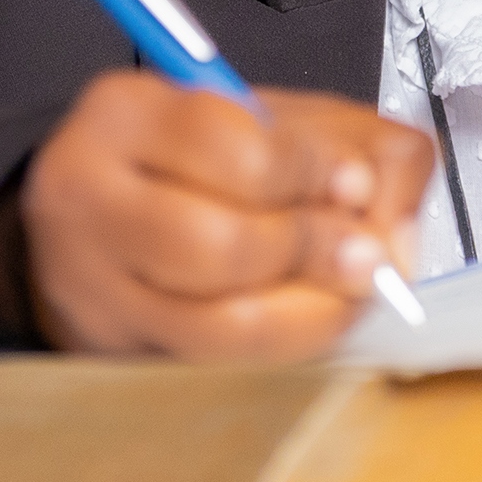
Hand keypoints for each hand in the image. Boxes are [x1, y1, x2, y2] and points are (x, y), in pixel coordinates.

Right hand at [10, 72, 431, 359]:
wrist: (100, 219)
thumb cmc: (194, 162)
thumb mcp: (270, 118)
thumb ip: (349, 142)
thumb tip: (392, 212)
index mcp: (123, 114)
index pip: (223, 142)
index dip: (308, 170)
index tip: (357, 185)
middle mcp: (88, 199)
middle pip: (216, 242)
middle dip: (312, 251)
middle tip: (366, 251)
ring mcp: (93, 288)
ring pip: (218, 322)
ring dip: (311, 311)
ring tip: (351, 289)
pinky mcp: (114, 353)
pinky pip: (218, 367)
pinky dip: (286, 348)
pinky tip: (313, 319)